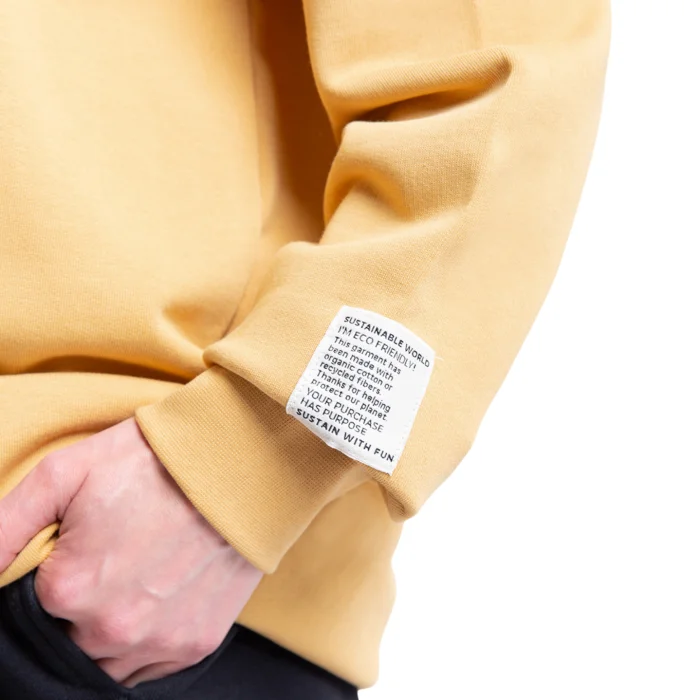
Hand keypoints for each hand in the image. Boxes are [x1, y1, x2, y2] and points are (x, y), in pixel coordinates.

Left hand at [0, 417, 262, 687]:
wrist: (236, 464)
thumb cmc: (151, 462)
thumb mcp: (64, 474)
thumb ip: (1, 529)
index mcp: (69, 590)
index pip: (34, 611)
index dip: (58, 575)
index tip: (84, 546)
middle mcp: (111, 630)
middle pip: (69, 641)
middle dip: (82, 605)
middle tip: (114, 556)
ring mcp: (158, 642)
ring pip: (106, 663)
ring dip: (111, 629)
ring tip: (138, 573)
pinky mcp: (196, 642)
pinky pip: (150, 666)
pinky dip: (147, 639)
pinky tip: (160, 592)